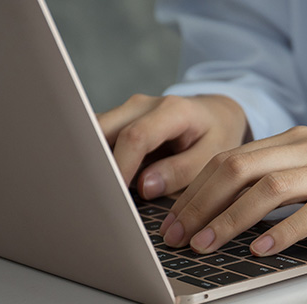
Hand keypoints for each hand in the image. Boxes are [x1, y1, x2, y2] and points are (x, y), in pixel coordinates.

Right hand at [97, 94, 249, 198]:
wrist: (214, 113)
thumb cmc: (216, 136)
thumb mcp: (212, 155)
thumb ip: (181, 171)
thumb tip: (145, 186)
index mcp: (172, 110)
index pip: (136, 136)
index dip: (121, 166)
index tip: (115, 194)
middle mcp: (143, 105)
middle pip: (102, 129)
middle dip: (94, 162)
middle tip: (93, 195)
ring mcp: (126, 111)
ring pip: (92, 132)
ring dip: (90, 160)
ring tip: (91, 190)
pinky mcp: (117, 122)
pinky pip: (96, 138)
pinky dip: (94, 159)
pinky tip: (96, 181)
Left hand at [159, 127, 306, 255]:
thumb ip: (281, 177)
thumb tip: (230, 211)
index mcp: (294, 141)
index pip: (230, 159)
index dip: (194, 190)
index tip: (171, 220)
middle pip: (238, 168)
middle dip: (200, 204)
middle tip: (177, 237)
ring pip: (270, 188)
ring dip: (232, 219)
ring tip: (209, 245)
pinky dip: (284, 231)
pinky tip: (262, 249)